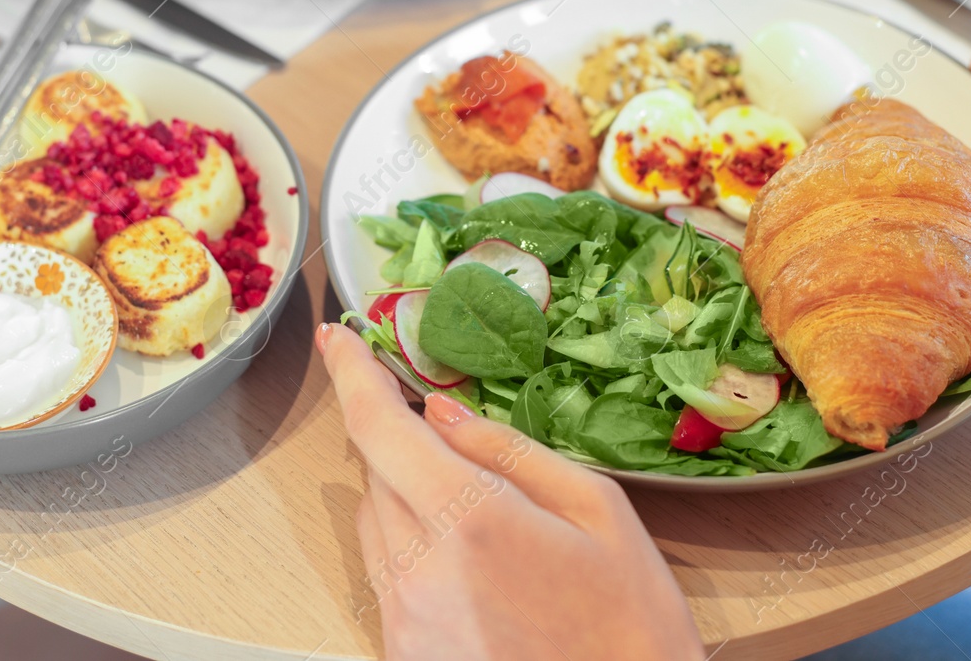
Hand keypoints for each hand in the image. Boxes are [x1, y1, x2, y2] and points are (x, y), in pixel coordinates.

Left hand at [316, 322, 704, 660]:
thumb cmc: (631, 620)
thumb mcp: (597, 510)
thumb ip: (508, 450)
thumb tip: (440, 409)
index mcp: (471, 519)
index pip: (379, 427)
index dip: (351, 374)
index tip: (339, 339)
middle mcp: (420, 570)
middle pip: (377, 473)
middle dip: (408, 446)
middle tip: (458, 445)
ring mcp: (405, 620)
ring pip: (376, 524)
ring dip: (409, 500)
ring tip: (483, 523)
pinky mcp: (402, 654)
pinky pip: (386, 578)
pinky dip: (413, 553)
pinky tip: (475, 572)